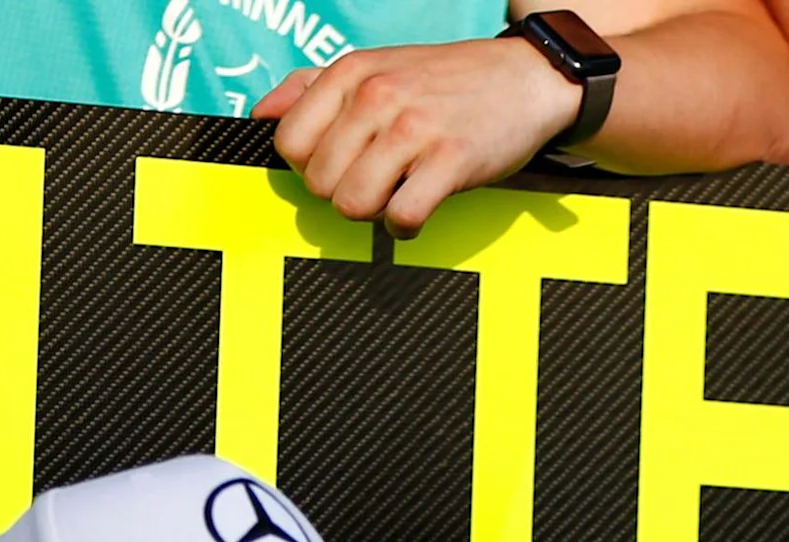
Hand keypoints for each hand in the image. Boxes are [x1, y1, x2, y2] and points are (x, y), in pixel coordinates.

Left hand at [254, 41, 575, 237]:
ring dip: (372, 213)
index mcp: (352, 73)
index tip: (340, 164)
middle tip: (373, 181)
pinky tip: (417, 210)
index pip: (289, 141)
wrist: (525, 79)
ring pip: (353, 204)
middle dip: (341, 193)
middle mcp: (378, 96)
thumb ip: (313, 87)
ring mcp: (415, 129)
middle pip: (319, 182)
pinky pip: (402, 218)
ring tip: (394, 195)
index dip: (309, 166)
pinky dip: (404, 228)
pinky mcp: (451, 161)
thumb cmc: (447, 80)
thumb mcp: (376, 66)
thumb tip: (263, 114)